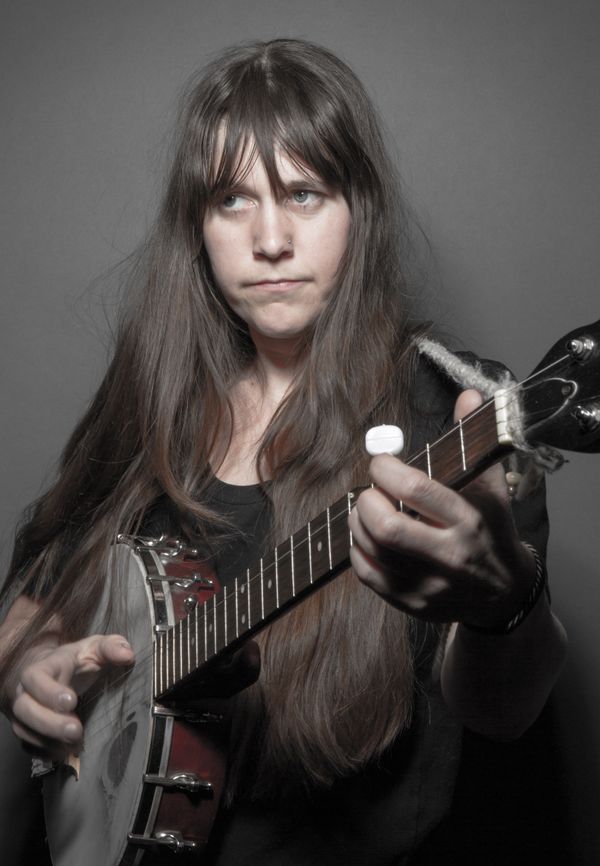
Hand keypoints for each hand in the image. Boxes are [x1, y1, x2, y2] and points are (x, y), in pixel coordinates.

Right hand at [9, 634, 133, 760]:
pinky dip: (45, 751)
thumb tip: (127, 655)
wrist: (54, 671)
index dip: (48, 691)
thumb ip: (112, 647)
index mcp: (44, 666)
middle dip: (49, 723)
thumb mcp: (96, 647)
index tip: (72, 701)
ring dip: (47, 740)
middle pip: (24, 708)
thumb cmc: (76, 659)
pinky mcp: (28, 729)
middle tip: (75, 730)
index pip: (35, 677)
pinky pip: (28, 745)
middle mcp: (26, 690)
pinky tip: (66, 751)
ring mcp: (24, 711)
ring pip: (23, 729)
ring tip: (74, 744)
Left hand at [348, 390, 535, 627]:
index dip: (386, 470)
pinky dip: (358, 551)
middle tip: (369, 491)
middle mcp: (450, 556)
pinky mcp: (413, 605)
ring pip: (372, 550)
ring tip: (366, 510)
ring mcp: (430, 585)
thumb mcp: (491, 485)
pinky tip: (367, 538)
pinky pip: (368, 575)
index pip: (415, 490)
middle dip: (366, 501)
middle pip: (387, 527)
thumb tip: (468, 395)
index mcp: (469, 520)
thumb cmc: (491, 529)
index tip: (381, 462)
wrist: (504, 593)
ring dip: (358, 523)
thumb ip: (475, 440)